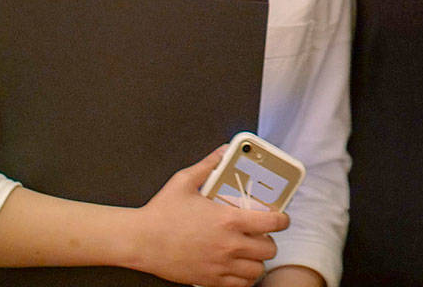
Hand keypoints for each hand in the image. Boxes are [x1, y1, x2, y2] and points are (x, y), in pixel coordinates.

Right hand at [132, 147, 289, 286]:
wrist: (139, 241)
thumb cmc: (161, 212)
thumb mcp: (184, 180)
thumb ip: (209, 165)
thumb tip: (223, 150)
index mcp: (228, 220)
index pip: (272, 223)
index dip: (283, 220)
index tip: (282, 218)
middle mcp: (228, 245)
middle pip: (268, 249)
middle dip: (270, 241)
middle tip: (262, 234)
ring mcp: (219, 266)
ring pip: (256, 270)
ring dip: (258, 261)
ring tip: (251, 252)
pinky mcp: (208, 280)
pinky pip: (239, 286)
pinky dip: (244, 278)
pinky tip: (239, 268)